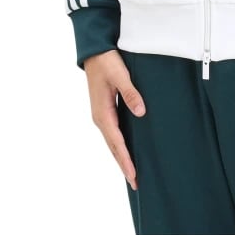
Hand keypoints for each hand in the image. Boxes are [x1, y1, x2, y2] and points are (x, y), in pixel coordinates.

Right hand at [83, 49, 146, 190]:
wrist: (94, 51)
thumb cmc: (107, 62)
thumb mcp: (120, 75)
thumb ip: (131, 93)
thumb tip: (141, 112)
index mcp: (103, 113)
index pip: (117, 143)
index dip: (126, 160)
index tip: (133, 176)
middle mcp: (101, 118)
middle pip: (114, 147)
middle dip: (124, 165)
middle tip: (136, 183)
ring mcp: (102, 115)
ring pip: (113, 142)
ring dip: (122, 157)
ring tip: (132, 172)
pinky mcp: (105, 110)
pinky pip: (114, 133)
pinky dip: (120, 145)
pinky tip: (128, 149)